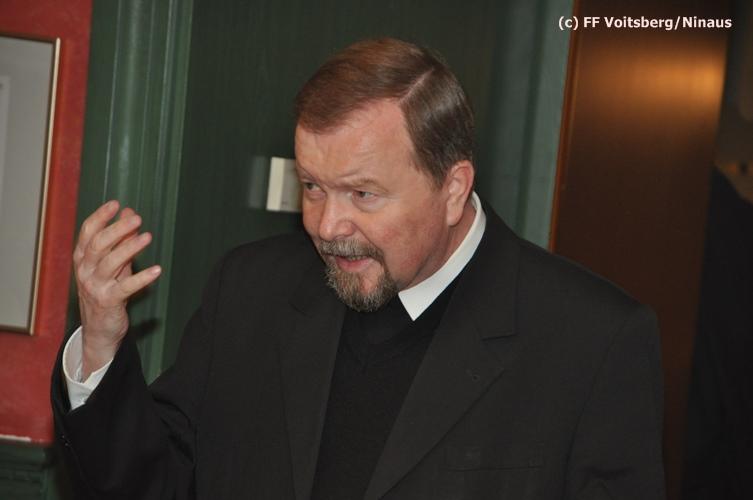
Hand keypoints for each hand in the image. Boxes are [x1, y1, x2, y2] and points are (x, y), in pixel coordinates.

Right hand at [73, 201, 161, 378]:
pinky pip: (126, 288)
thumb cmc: (107, 290)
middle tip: (137, 218)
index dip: (100, 217)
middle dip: (117, 229)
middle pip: (98, 245)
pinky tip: (157, 270)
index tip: (115, 204)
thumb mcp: (113, 263)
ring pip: (110, 263)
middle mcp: (85, 271)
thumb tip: (129, 213)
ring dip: (129, 248)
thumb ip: (120, 239)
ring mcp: (95, 287)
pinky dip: (142, 278)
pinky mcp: (108, 302)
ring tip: (147, 236)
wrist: (99, 329)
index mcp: (83, 259)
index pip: (87, 233)